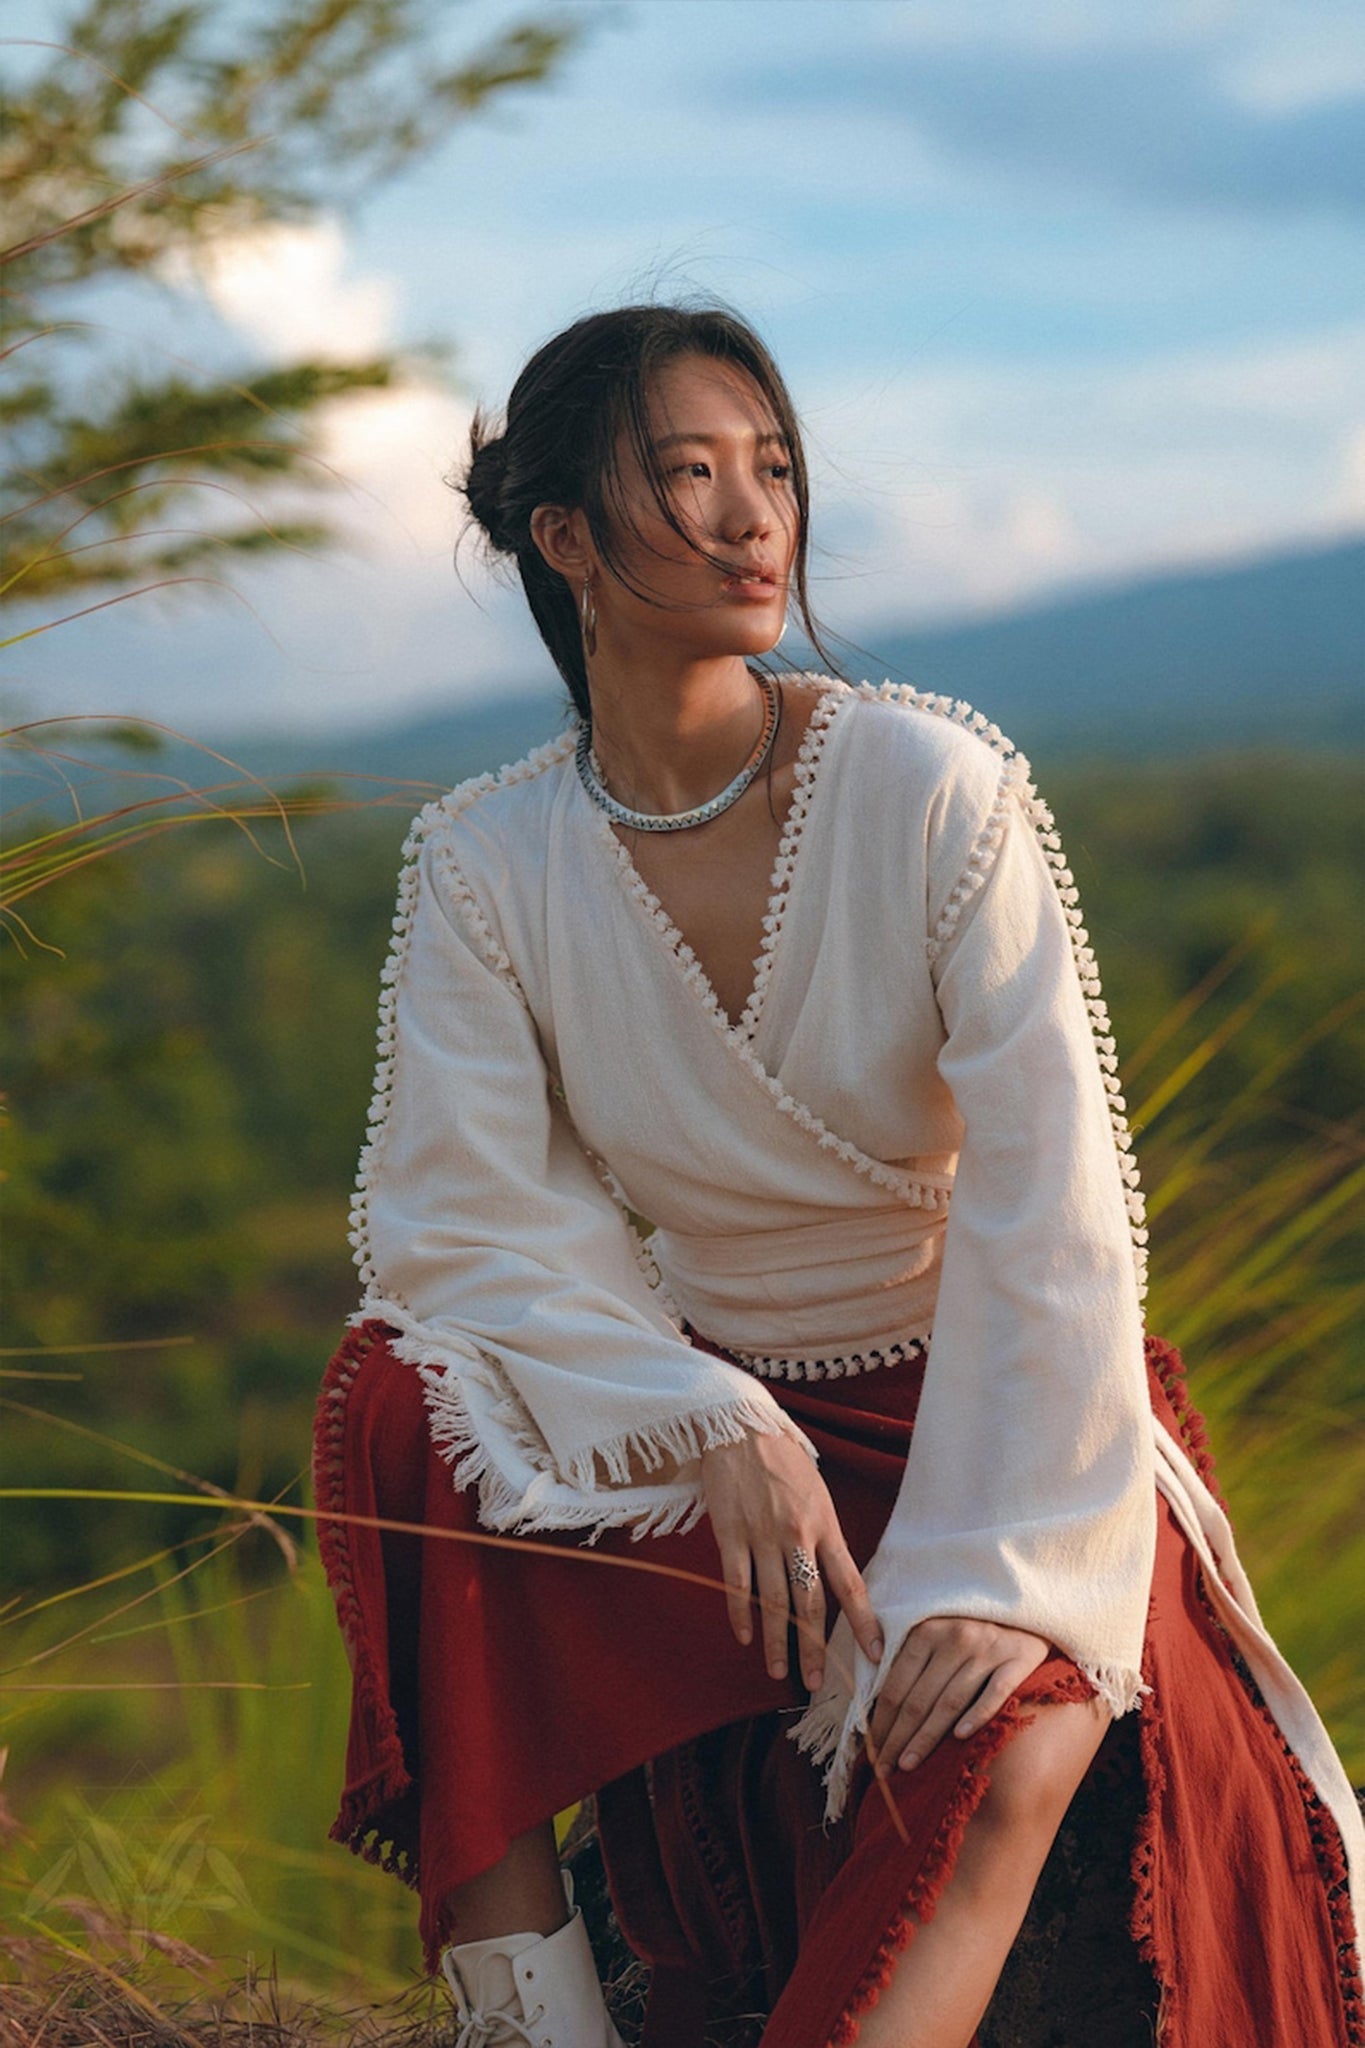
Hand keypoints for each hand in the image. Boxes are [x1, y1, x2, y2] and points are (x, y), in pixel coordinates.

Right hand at [699, 1430, 883, 1692]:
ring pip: (771, 1602)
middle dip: (814, 1648)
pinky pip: (736, 1583)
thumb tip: (830, 1576)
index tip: (874, 1655)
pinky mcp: (730, 1534)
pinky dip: (739, 1613)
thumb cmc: (783, 1459)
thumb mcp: (817, 1493)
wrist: (741, 1425)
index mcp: (825, 1525)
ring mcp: (761, 1537)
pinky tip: (743, 1635)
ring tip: (778, 1670)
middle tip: (815, 1683)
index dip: (864, 1623)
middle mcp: (797, 1536)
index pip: (850, 1584)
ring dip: (775, 1641)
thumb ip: (823, 1534)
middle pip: (809, 1604)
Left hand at [867, 1615, 1049, 1775]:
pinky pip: (995, 1693)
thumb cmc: (970, 1630)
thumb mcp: (935, 1633)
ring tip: (908, 1765)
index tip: (872, 1750)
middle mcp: (955, 1638)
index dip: (881, 1722)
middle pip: (919, 1699)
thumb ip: (909, 1662)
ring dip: (926, 1738)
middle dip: (897, 1738)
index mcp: (926, 1631)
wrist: (1024, 1613)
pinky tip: (960, 1737)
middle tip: (883, 1770)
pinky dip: (977, 1714)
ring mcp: (987, 1649)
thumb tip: (877, 1709)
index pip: (896, 1686)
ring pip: (950, 1702)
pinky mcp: (1018, 1659)